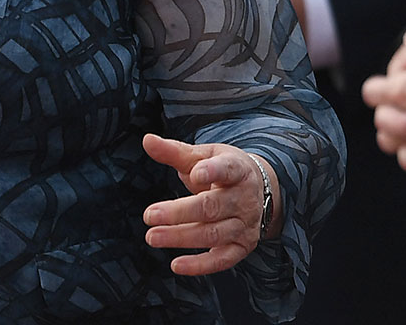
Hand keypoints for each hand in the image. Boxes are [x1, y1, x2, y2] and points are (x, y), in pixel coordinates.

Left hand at [141, 134, 273, 274]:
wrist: (258, 190)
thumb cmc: (223, 169)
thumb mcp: (204, 155)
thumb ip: (175, 151)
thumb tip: (147, 140)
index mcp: (237, 170)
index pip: (228, 170)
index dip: (213, 172)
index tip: (195, 174)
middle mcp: (244, 199)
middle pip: (212, 207)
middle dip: (179, 212)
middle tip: (148, 215)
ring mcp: (245, 225)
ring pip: (213, 234)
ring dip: (181, 237)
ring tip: (152, 237)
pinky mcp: (242, 246)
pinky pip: (223, 259)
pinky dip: (201, 265)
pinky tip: (176, 265)